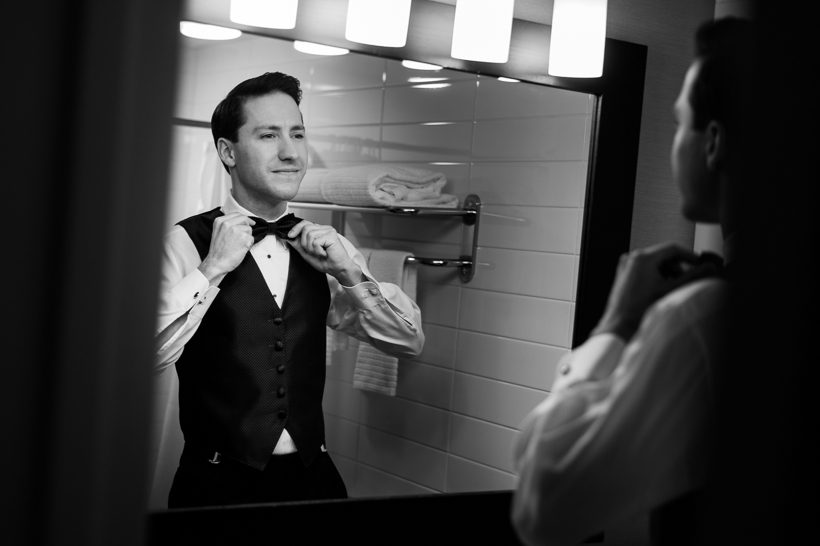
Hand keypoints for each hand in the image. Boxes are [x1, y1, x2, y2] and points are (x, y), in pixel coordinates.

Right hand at [197, 213, 254, 284]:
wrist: (216, 263)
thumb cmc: (217, 252)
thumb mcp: (217, 232)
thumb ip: (227, 225)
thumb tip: (239, 222)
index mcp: (220, 221)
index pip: (236, 214)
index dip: (244, 218)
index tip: (248, 221)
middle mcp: (228, 224)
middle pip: (244, 219)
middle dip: (247, 226)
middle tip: (246, 233)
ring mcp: (236, 230)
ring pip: (249, 229)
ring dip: (247, 237)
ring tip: (238, 244)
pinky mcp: (244, 238)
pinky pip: (252, 239)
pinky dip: (249, 244)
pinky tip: (241, 248)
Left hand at [285, 220, 363, 284]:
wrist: (338, 269)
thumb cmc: (327, 262)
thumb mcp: (308, 253)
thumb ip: (299, 245)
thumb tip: (290, 238)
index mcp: (319, 231)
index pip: (305, 223)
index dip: (296, 228)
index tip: (290, 235)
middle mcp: (324, 229)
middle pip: (305, 228)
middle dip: (305, 243)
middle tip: (313, 252)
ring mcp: (328, 231)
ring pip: (309, 234)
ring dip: (311, 248)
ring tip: (320, 253)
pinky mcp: (331, 235)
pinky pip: (316, 241)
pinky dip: (318, 250)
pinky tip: (325, 253)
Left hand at [592, 242, 720, 340]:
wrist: (619, 326)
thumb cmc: (639, 310)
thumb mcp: (671, 290)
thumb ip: (693, 277)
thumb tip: (709, 268)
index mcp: (643, 258)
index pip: (673, 248)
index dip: (689, 256)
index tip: (700, 263)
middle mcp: (632, 258)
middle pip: (663, 256)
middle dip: (678, 267)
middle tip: (688, 279)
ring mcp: (626, 266)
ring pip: (654, 263)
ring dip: (668, 272)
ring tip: (673, 288)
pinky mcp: (624, 274)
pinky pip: (645, 269)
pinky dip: (656, 276)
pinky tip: (661, 290)